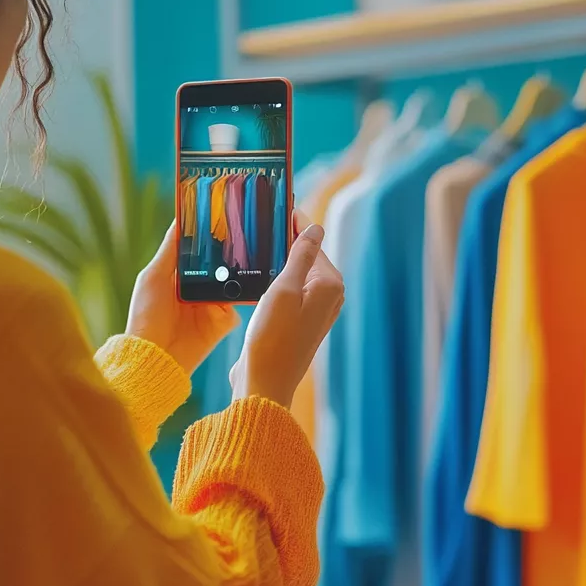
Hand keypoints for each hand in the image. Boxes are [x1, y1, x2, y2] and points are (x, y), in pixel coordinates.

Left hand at [126, 222, 240, 373]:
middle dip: (232, 255)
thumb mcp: (154, 276)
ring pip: (233, 284)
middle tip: (244, 239)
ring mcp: (211, 307)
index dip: (211, 238)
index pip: (201, 252)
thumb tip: (180, 219)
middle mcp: (198, 289)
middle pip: (221, 266)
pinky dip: (240, 302)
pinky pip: (237, 309)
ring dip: (238, 276)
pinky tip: (240, 293)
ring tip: (248, 263)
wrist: (154, 357)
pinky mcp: (221, 324)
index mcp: (180, 277)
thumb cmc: (146, 315)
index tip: (225, 217)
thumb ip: (169, 250)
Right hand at [230, 211, 344, 407]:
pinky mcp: (300, 322)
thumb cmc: (273, 337)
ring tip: (256, 242)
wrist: (264, 383)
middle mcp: (328, 296)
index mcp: (329, 284)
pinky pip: (290, 290)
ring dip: (278, 260)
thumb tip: (315, 227)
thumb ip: (300, 255)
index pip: (311, 241)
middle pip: (306, 255)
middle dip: (286, 239)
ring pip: (296, 273)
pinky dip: (276, 279)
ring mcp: (315, 310)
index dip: (293, 221)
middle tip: (262, 219)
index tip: (279, 202)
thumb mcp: (284, 289)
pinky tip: (258, 275)